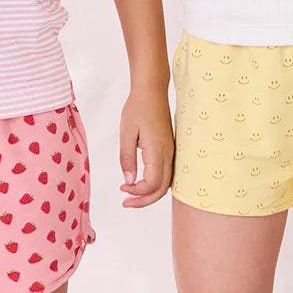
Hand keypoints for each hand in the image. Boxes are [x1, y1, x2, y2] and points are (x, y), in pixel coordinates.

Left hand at [118, 86, 173, 207]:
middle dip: (144, 200)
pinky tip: (141, 181)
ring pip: (166, 183)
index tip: (121, 187)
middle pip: (162, 189)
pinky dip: (155, 183)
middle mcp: (168, 153)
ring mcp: (171, 151)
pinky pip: (166, 173)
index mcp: (157, 150)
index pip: (152, 184)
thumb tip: (128, 181)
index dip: (137, 192)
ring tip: (132, 195)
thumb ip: (127, 159)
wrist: (152, 90)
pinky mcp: (169, 148)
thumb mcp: (126, 133)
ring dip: (150, 193)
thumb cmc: (137, 108)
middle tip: (125, 202)